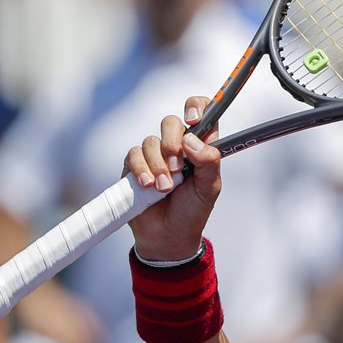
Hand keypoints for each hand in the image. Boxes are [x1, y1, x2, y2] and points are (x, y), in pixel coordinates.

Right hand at [124, 96, 221, 261]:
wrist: (167, 235)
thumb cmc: (192, 211)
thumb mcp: (209, 187)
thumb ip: (209, 161)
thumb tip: (192, 140)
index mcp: (200, 147)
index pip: (201, 112)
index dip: (196, 107)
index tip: (193, 120)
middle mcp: (177, 146)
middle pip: (171, 122)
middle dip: (172, 143)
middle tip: (178, 167)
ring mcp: (155, 155)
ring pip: (151, 141)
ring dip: (159, 166)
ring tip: (165, 188)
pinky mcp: (134, 165)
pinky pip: (133, 154)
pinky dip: (141, 169)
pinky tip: (148, 185)